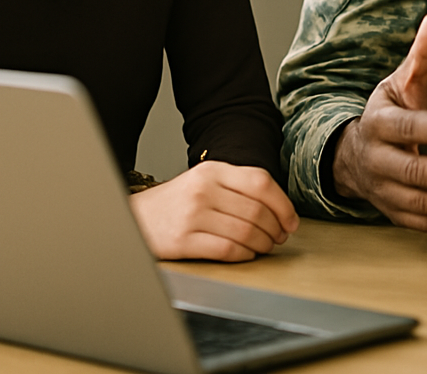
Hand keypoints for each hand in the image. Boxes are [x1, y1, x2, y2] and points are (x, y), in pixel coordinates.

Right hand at [129, 160, 298, 262]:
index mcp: (212, 170)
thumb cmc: (176, 203)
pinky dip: (244, 255)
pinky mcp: (183, 241)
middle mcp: (203, 189)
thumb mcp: (204, 182)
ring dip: (263, 244)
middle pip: (257, 210)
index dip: (283, 205)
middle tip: (279, 237)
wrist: (134, 219)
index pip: (261, 182)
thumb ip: (237, 188)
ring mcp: (192, 215)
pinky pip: (228, 250)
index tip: (291, 221)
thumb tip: (278, 209)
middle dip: (276, 228)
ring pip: (246, 232)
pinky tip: (246, 254)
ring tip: (264, 247)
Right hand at [330, 13, 426, 236]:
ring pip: (418, 203)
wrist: (353, 152)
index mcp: (380, 123)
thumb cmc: (390, 110)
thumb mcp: (402, 81)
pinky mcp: (393, 211)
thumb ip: (423, 56)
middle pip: (416, 171)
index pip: (410, 127)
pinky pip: (420, 224)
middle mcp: (378, 159)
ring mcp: (384, 190)